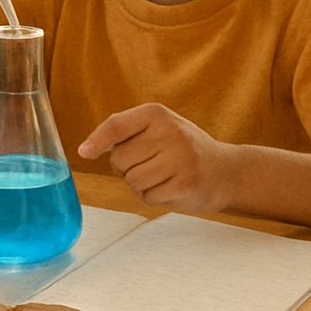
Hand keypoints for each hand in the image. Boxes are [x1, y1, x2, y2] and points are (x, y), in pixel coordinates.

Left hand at [77, 103, 236, 213]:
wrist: (225, 171)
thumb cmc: (182, 149)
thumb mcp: (157, 128)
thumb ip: (125, 132)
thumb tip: (87, 147)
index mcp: (156, 113)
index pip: (116, 126)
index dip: (96, 140)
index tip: (84, 152)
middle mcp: (168, 131)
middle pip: (119, 160)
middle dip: (128, 168)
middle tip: (152, 164)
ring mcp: (179, 157)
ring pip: (132, 181)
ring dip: (141, 185)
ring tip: (163, 176)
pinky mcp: (186, 182)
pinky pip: (149, 197)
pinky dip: (154, 197)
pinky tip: (172, 187)